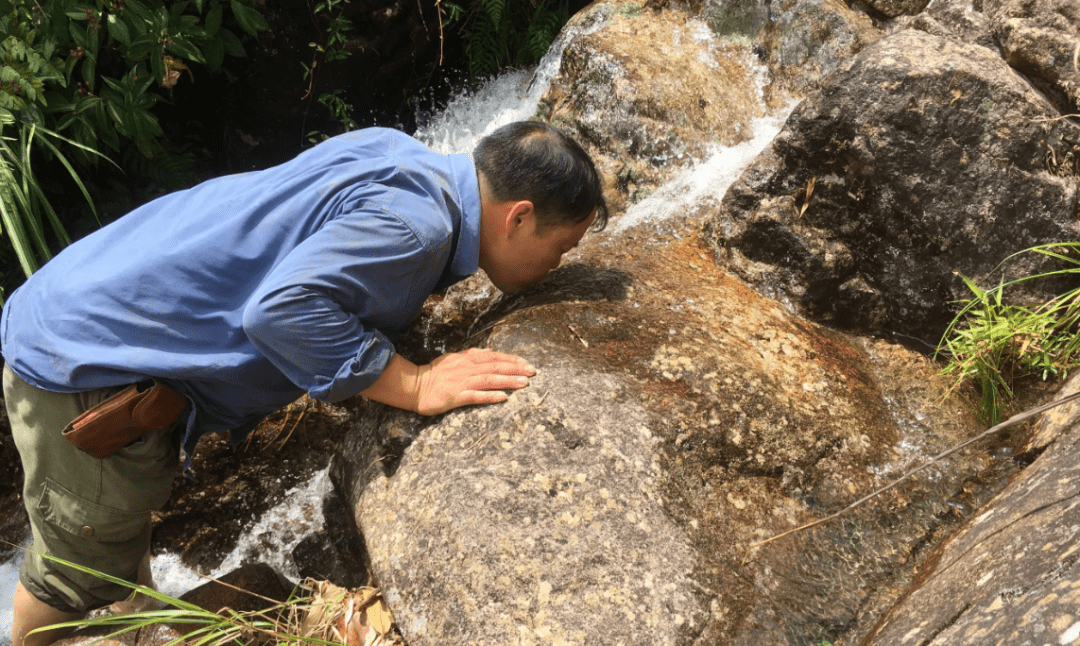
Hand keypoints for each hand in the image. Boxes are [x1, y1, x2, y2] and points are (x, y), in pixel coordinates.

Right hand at [414, 348, 534, 415]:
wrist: (415, 386)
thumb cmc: (435, 374)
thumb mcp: (453, 359)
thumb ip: (471, 355)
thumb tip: (490, 352)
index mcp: (466, 359)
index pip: (493, 357)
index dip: (510, 359)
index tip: (525, 362)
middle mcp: (466, 368)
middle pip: (495, 367)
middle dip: (515, 368)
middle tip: (532, 371)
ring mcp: (461, 382)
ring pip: (489, 380)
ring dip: (508, 381)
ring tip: (524, 383)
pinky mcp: (455, 396)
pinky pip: (475, 396)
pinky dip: (490, 396)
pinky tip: (503, 397)